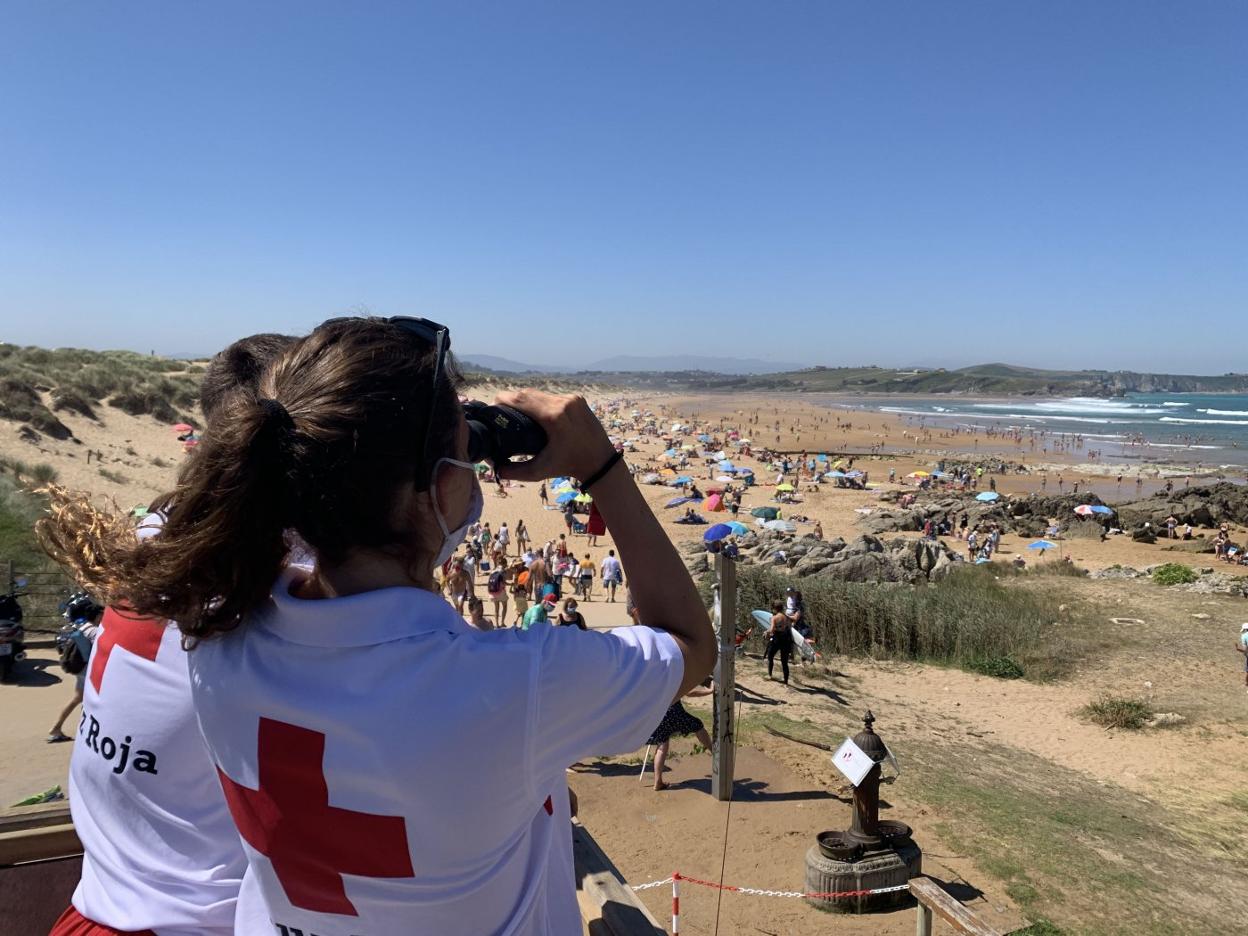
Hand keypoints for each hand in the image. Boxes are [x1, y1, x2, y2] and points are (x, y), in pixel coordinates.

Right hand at [492, 390, 615, 482]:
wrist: (600, 461)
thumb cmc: (569, 466)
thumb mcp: (540, 471)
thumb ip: (515, 471)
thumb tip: (495, 468)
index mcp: (554, 417)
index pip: (522, 399)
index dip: (504, 399)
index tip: (493, 404)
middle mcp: (564, 403)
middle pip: (529, 393)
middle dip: (513, 398)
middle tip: (501, 407)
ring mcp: (572, 399)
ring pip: (541, 393)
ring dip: (527, 398)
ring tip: (515, 408)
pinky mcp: (578, 399)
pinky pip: (553, 396)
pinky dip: (542, 401)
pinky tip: (535, 409)